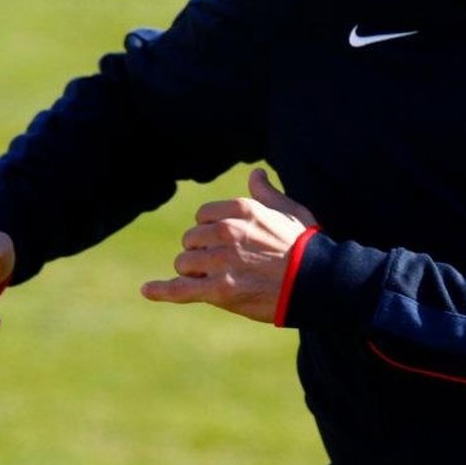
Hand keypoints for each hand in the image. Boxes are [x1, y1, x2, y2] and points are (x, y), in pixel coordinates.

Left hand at [141, 168, 316, 322]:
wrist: (318, 282)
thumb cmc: (307, 247)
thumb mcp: (291, 212)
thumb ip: (267, 193)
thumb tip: (256, 173)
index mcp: (242, 210)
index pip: (203, 216)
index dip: (209, 230)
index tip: (222, 243)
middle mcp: (228, 231)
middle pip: (191, 240)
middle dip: (201, 252)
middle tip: (224, 264)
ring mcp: (222, 261)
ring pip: (184, 264)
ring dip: (194, 273)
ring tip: (218, 280)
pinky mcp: (219, 290)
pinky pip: (180, 289)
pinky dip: (162, 291)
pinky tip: (148, 290)